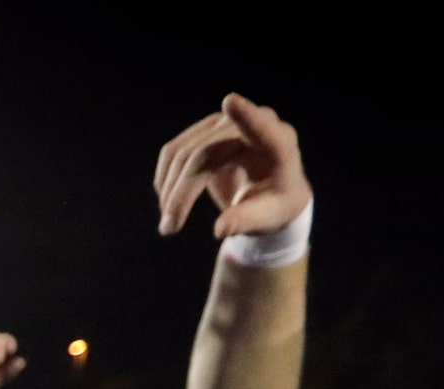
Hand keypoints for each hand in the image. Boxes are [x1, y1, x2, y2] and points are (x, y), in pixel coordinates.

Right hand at [154, 93, 311, 239]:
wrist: (270, 193)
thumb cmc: (274, 206)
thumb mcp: (267, 218)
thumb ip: (245, 221)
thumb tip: (220, 230)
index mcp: (278, 144)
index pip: (261, 126)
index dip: (246, 116)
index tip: (230, 103)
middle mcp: (252, 124)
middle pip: (203, 153)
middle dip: (181, 192)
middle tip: (169, 229)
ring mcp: (226, 123)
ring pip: (182, 152)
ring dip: (168, 189)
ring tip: (169, 224)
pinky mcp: (205, 130)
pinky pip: (173, 153)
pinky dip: (165, 181)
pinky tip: (169, 204)